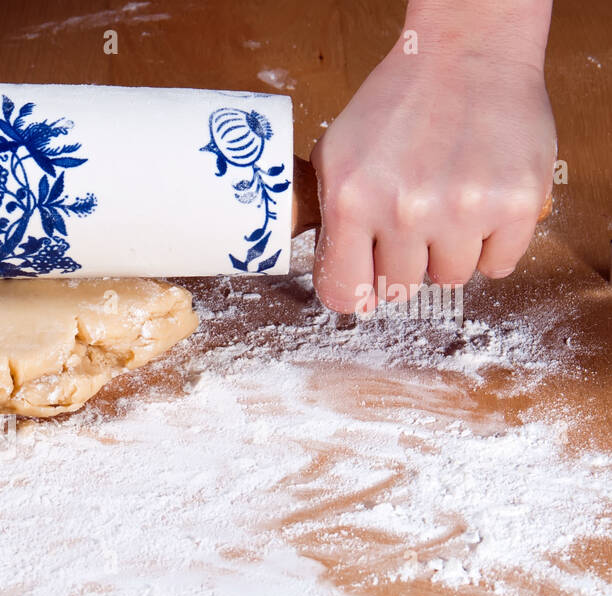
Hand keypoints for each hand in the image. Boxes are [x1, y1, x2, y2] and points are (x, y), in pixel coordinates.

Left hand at [310, 24, 555, 312]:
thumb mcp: (336, 154)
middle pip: (400, 288)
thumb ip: (330, 218)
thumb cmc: (397, 102)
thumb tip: (336, 276)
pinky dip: (493, 244)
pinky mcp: (517, 203)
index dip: (356, 289)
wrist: (467, 52)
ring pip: (451, 278)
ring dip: (450, 250)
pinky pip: (499, 265)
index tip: (367, 275)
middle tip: (415, 218)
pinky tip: (483, 204)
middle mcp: (405, 210)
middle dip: (405, 261)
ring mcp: (464, 208)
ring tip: (450, 201)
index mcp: (351, 200)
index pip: (344, 293)